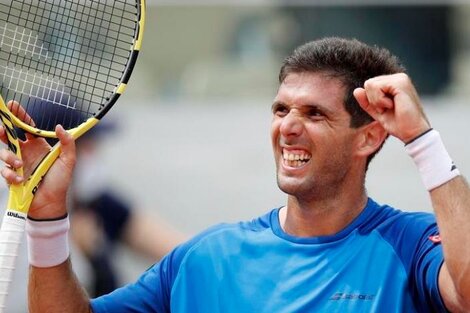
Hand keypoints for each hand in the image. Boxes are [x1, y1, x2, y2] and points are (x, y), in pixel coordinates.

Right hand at [0, 101, 76, 218]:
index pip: (27, 127)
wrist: (51, 204)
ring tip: (20, 165)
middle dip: (3, 130)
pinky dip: (11, 174)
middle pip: (10, 136)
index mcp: (39, 146)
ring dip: (9, 157)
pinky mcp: (12, 176)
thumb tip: (59, 127)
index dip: (19, 116)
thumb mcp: (68, 161)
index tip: (12, 105)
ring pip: (4, 152)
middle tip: (2, 129)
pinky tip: (21, 179)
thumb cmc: (60, 181)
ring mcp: (18, 164)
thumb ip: (67, 143)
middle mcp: (26, 152)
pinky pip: (5, 171)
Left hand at [353, 73, 430, 142]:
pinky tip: (392, 105)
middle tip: (388, 109)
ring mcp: (400, 78)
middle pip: (368, 84)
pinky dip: (380, 101)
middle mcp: (398, 78)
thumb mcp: (377, 112)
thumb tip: (356, 90)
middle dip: (373, 100)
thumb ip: (367, 102)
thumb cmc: (398, 123)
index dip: (371, 101)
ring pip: (370, 85)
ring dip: (376, 101)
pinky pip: (376, 87)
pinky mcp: (400, 82)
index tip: (385, 109)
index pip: (369, 86)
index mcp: (393, 83)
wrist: (412, 132)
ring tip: (390, 107)